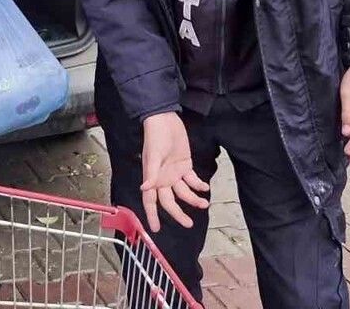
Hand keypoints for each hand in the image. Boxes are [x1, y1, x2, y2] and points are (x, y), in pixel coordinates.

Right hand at [140, 112, 209, 231]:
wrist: (165, 120)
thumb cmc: (155, 137)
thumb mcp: (154, 155)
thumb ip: (151, 173)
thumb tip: (144, 189)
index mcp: (153, 178)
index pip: (151, 201)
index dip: (152, 215)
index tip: (155, 229)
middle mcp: (163, 179)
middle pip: (170, 202)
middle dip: (178, 214)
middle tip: (188, 224)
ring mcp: (175, 173)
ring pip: (184, 193)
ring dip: (193, 199)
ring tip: (204, 204)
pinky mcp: (185, 165)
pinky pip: (192, 180)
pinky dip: (199, 185)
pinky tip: (205, 188)